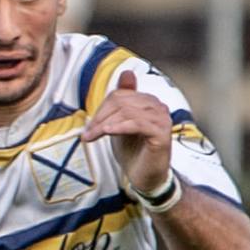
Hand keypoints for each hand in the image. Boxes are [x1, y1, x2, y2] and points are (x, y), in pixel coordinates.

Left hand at [82, 69, 173, 200]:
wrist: (144, 177)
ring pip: (128, 112)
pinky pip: (138, 124)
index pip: (120, 95)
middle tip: (87, 134)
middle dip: (100, 117)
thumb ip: (120, 102)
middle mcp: (158, 107)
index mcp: (148, 102)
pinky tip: (107, 132)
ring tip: (92, 137)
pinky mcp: (162, 134)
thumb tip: (126, 71)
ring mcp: (162, 119)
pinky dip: (120, 127)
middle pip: (122, 101)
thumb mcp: (120, 123)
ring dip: (105, 124)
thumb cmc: (132, 151)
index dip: (101, 109)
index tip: (89, 128)